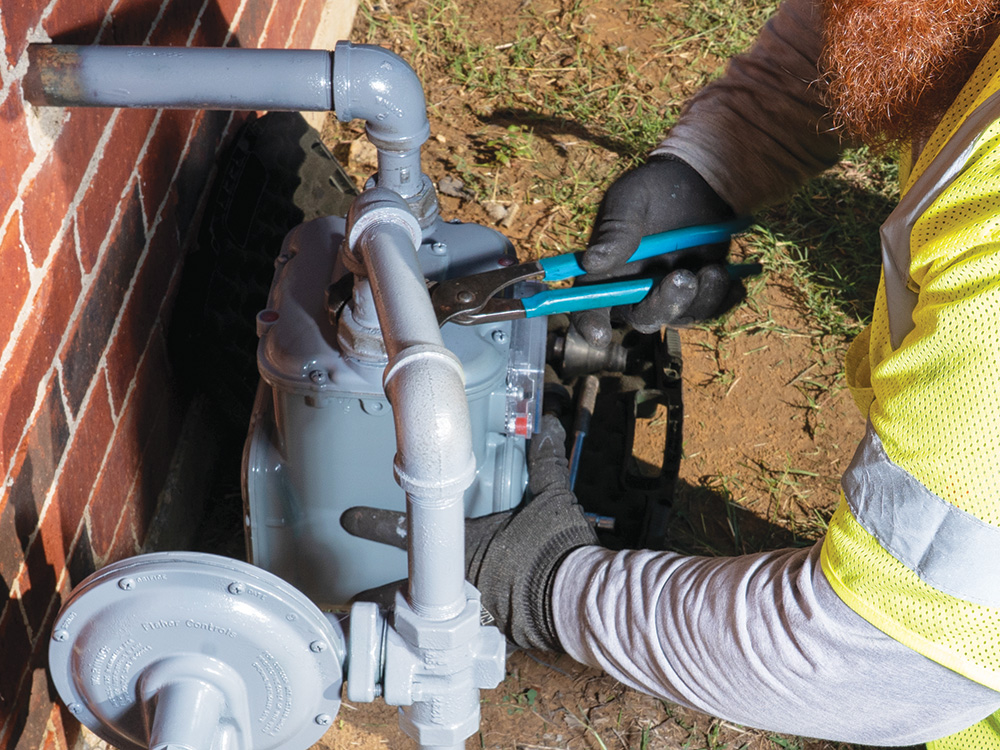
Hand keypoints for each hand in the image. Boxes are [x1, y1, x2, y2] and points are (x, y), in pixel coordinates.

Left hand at [341, 415, 597, 650]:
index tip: (347, 520)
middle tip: (351, 601)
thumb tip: (548, 424)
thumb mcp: (552, 498)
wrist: (576, 599)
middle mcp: (458, 582)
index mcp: (464, 546)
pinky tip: (451, 646)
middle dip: (376, 598)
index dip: (373, 524)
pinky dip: (462, 639)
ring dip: (410, 624)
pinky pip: (469, 639)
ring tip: (386, 632)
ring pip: (429, 623)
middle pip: (403, 593)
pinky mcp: (494, 638)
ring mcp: (472, 615)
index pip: (407, 529)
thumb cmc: (556, 547)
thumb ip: (545, 462)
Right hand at [572, 156, 739, 347]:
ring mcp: (669, 294)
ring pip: (682, 317)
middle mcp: (635, 292)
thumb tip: (592, 262)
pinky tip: (733, 280)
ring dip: (700, 300)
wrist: (695, 181)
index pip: (589, 308)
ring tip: (715, 269)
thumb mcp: (629, 199)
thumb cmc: (652, 189)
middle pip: (643, 318)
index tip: (600, 334)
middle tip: (683, 276)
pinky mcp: (700, 292)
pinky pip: (712, 309)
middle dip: (664, 306)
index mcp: (606, 275)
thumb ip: (615, 230)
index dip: (590, 324)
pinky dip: (724, 300)